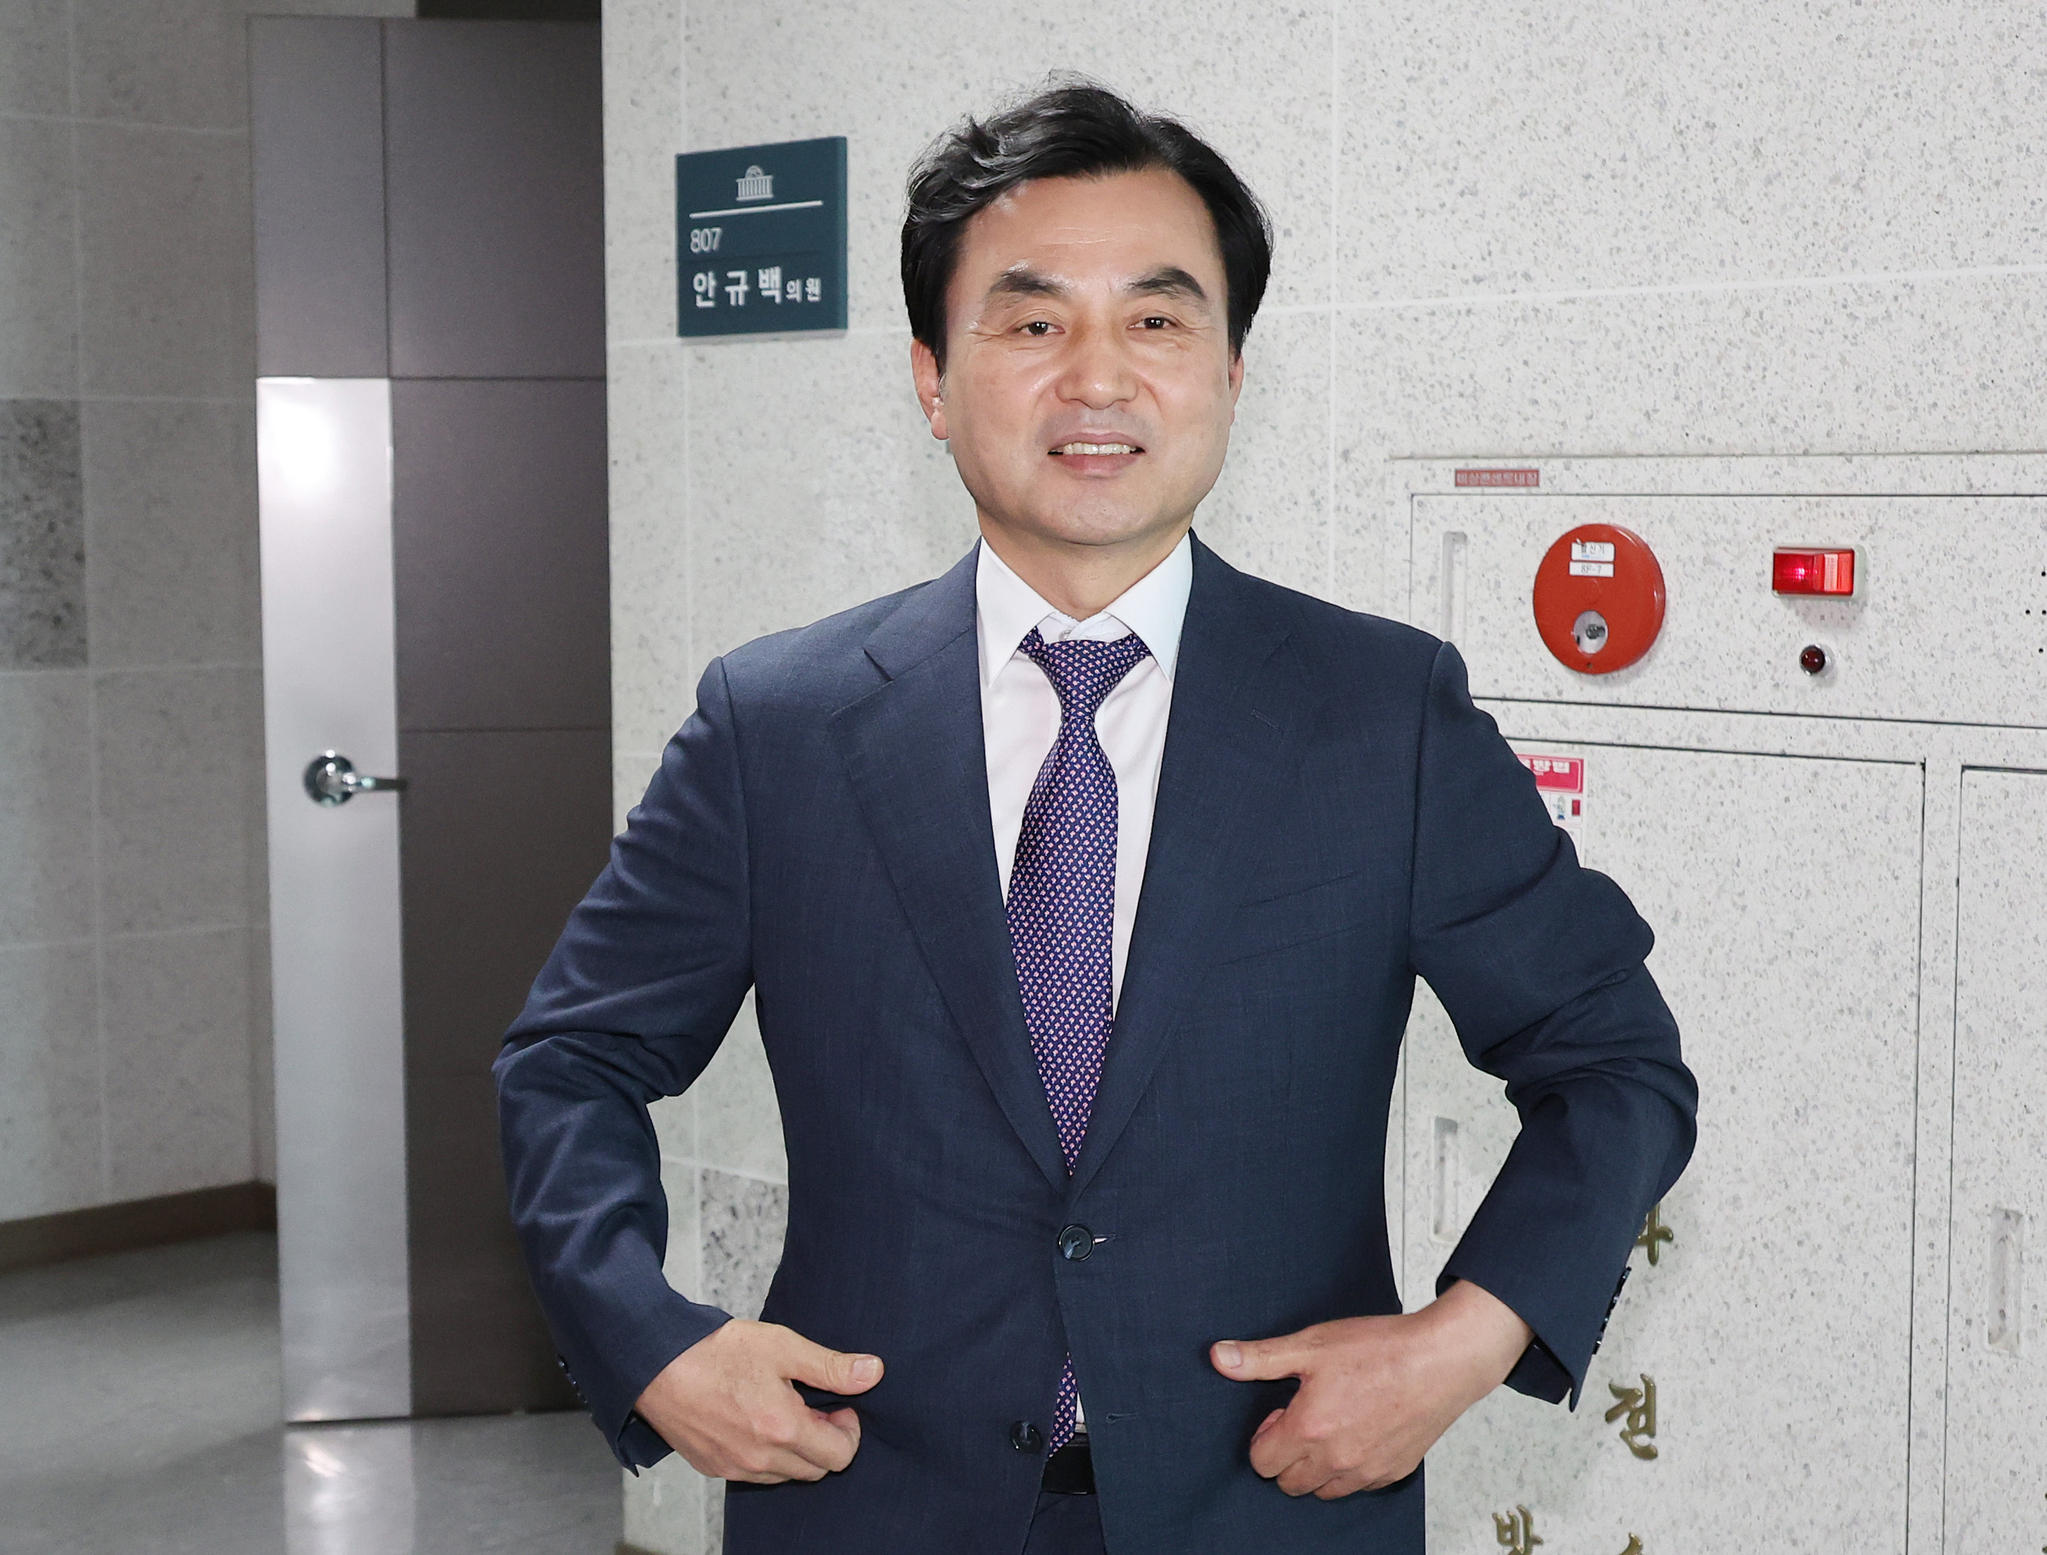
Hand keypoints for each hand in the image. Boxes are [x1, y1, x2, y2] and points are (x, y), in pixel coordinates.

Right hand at [634, 1319, 883, 1483]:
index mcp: (782, 1429)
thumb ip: (830, 1366)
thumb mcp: (782, 1346)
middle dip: (824, 1440)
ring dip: (796, 1449)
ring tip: (782, 1409)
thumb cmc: (716, 1351)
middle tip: (812, 1405)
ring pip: (787, 1475)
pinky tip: (756, 1421)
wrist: (655, 1363)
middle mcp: (760, 1459)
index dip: (848, 1429)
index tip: (837, 1404)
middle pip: (816, 1470)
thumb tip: (873, 1373)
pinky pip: (756, 1474)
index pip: (840, 1455)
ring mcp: (735, 1468)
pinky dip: (767, 1455)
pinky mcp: (714, 1468)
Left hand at [1209, 1280, 1532, 1499]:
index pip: (1261, 1462)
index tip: (1281, 1410)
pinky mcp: (1392, 1472)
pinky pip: (1357, 1486)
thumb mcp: (1312, 1343)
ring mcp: (1366, 1471)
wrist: (1443, 1359)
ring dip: (1317, 1466)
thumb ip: (1261, 1357)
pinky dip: (1350, 1468)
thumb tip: (1219, 1358)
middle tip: (1304, 1417)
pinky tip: (1359, 1431)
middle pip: (1288, 1483)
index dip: (1265, 1434)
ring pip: (1322, 1490)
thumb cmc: (1380, 1348)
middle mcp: (1335, 1460)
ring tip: (1331, 1424)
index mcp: (1309, 1429)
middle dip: (1286, 1455)